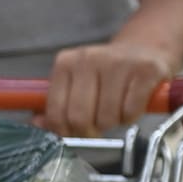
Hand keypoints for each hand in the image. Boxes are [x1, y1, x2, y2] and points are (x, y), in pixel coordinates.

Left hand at [36, 41, 180, 136]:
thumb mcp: (75, 84)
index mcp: (65, 63)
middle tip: (97, 126)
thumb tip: (37, 125)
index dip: (64, 131)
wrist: (145, 48)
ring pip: (107, 118)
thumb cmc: (106, 74)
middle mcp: (88, 59)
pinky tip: (132, 105)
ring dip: (113, 123)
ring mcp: (118, 62)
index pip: (55, 112)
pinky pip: (130, 111)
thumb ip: (55, 105)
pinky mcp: (145, 70)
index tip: (74, 132)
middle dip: (89, 131)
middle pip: (79, 118)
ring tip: (116, 109)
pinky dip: (131, 117)